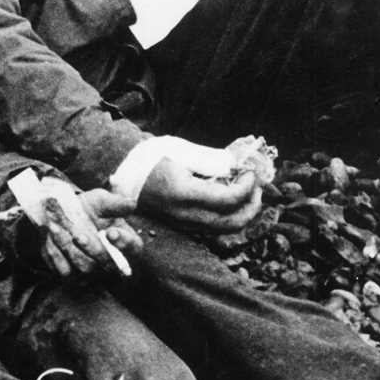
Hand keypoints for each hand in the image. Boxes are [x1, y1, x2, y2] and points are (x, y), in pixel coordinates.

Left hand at [39, 189, 137, 278]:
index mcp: (127, 243)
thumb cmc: (90, 210)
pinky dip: (55, 253)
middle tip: (78, 235)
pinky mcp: (72, 275)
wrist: (64, 215)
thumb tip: (132, 203)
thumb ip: (115, 204)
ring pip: (84, 267)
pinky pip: (65, 271)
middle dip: (91, 248)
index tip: (111, 232)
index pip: (132, 248)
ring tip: (55, 228)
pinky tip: (49, 236)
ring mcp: (92, 272)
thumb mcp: (102, 202)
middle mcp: (112, 263)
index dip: (123, 242)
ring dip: (68, 247)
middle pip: (106, 264)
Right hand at [139, 157, 261, 231]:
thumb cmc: (149, 158)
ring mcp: (184, 223)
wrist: (122, 175)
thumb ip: (209, 160)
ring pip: (226, 229)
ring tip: (249, 194)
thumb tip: (235, 166)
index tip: (250, 171)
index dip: (247, 186)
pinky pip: (215, 228)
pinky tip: (231, 201)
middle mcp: (185, 215)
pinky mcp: (183, 226)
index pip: (228, 199)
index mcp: (183, 194)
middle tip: (256, 186)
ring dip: (244, 213)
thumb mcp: (179, 151)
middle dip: (252, 205)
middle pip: (233, 222)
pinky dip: (230, 217)